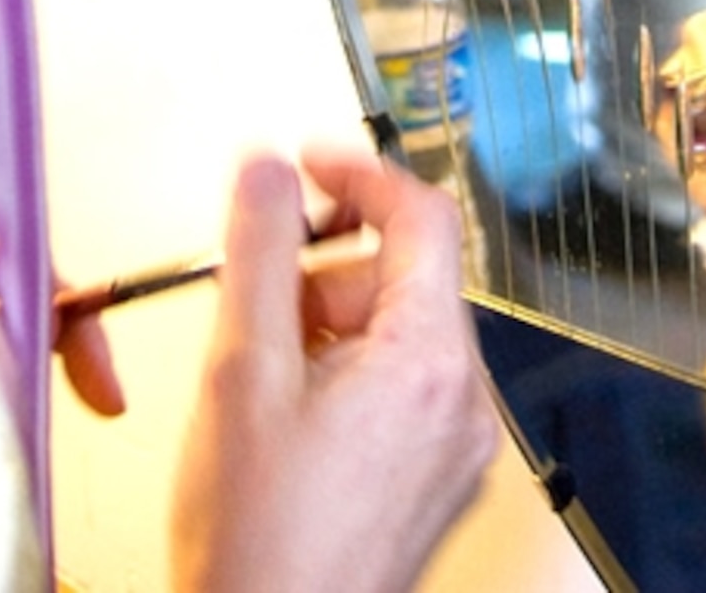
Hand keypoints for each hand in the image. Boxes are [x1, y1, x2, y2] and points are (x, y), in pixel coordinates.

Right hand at [168, 147, 498, 592]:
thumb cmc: (258, 542)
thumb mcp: (240, 372)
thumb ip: (257, 253)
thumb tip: (265, 167)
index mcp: (430, 361)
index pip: (423, 216)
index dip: (358, 172)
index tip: (305, 163)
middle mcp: (465, 401)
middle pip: (408, 277)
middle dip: (327, 265)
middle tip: (256, 294)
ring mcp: (456, 447)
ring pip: (400, 334)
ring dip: (331, 322)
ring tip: (263, 371)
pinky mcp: (437, 481)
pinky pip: (404, 390)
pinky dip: (348, 373)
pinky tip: (289, 414)